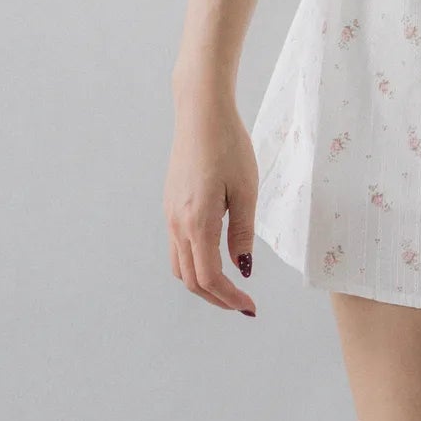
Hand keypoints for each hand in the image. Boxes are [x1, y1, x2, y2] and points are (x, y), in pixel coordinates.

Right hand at [164, 87, 259, 314]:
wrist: (201, 113)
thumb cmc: (229, 146)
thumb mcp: (246, 189)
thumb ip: (242, 232)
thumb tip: (242, 268)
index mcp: (197, 223)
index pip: (209, 278)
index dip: (229, 298)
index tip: (250, 307)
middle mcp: (177, 224)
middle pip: (191, 280)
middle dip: (216, 298)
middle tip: (242, 305)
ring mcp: (170, 215)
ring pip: (180, 266)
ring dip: (203, 283)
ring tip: (230, 285)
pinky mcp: (170, 205)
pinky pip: (177, 246)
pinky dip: (194, 262)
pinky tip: (214, 256)